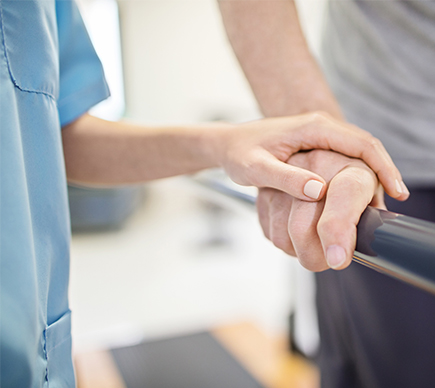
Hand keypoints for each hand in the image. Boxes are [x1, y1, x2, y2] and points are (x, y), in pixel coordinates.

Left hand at [216, 112, 407, 202]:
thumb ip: (285, 178)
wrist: (228, 144)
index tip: (394, 191)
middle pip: (365, 147)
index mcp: (313, 127)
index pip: (361, 144)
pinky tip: (358, 193)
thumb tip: (318, 191)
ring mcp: (318, 135)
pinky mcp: (315, 144)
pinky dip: (356, 173)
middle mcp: (320, 127)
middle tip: (393, 199)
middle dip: (383, 171)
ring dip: (371, 173)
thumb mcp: (256, 168)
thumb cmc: (239, 152)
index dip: (382, 167)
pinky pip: (344, 156)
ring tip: (379, 201)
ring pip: (357, 152)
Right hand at [257, 149, 386, 270]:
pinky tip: (298, 228)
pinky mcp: (264, 191)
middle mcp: (315, 164)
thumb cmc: (352, 185)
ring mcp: (285, 176)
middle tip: (330, 259)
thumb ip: (372, 218)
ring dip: (300, 250)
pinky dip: (286, 242)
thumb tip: (370, 247)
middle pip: (302, 227)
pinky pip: (271, 234)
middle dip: (316, 256)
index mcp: (351, 167)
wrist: (322, 161)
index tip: (337, 259)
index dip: (338, 231)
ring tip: (315, 237)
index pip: (344, 195)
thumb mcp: (373, 197)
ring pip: (284, 236)